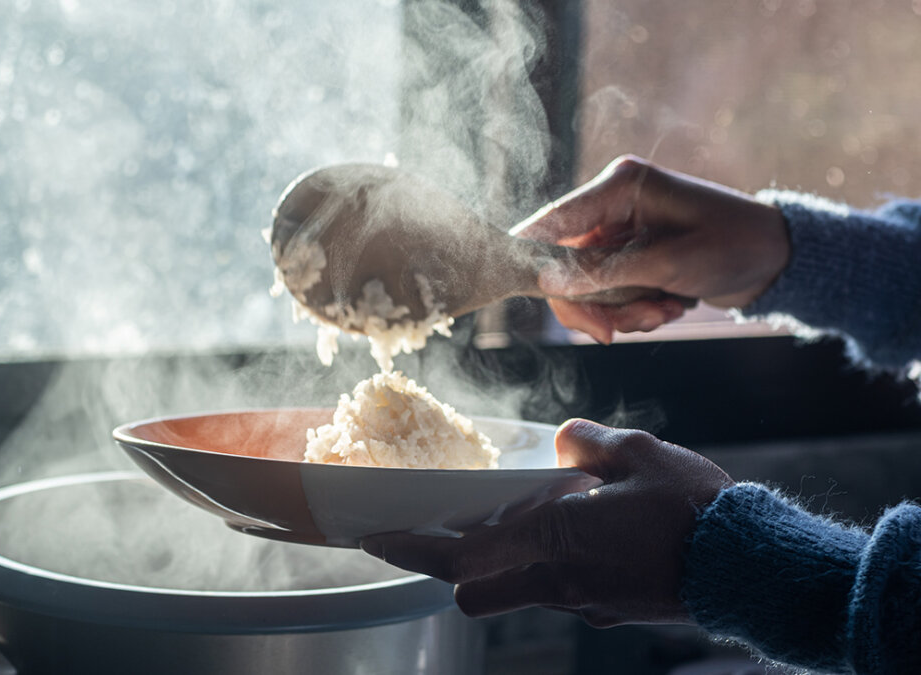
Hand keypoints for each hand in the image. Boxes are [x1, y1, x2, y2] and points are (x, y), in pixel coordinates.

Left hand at [360, 419, 733, 625]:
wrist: (750, 567)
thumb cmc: (694, 509)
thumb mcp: (637, 453)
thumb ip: (587, 444)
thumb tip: (564, 442)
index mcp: (554, 536)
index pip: (461, 552)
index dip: (413, 546)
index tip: (378, 538)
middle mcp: (557, 578)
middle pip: (472, 589)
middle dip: (445, 569)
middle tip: (436, 538)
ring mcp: (581, 601)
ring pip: (513, 592)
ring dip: (499, 565)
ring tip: (515, 525)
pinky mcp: (606, 609)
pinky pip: (555, 592)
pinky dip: (545, 568)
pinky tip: (573, 538)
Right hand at [512, 155, 788, 342]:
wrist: (777, 261)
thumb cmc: (734, 245)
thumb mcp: (669, 263)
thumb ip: (604, 272)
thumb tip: (548, 282)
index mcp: (620, 185)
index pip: (553, 221)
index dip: (531, 257)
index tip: (527, 290)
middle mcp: (612, 204)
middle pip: (563, 264)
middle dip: (593, 303)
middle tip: (613, 333)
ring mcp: (619, 232)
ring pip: (586, 287)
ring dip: (621, 311)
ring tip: (664, 311)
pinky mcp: (629, 257)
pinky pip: (607, 294)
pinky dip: (633, 310)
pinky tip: (669, 305)